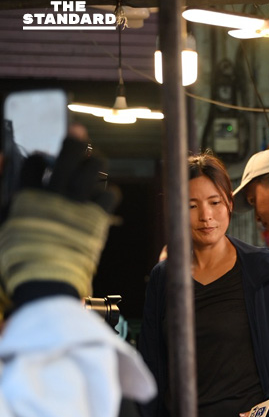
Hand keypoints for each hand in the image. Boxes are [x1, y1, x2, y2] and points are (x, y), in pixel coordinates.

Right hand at [0, 135, 119, 304]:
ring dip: (97, 164)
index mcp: (26, 196)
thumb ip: (5, 202)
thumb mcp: (4, 227)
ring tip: (96, 166)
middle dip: (76, 141)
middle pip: (70, 153)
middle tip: (79, 135)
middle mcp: (53, 194)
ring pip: (95, 168)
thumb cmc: (18, 260)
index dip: (40, 157)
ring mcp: (77, 204)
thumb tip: (4, 162)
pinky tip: (104, 200)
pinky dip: (109, 195)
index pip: (35, 162)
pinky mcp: (96, 218)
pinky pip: (110, 195)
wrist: (43, 281)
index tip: (44, 160)